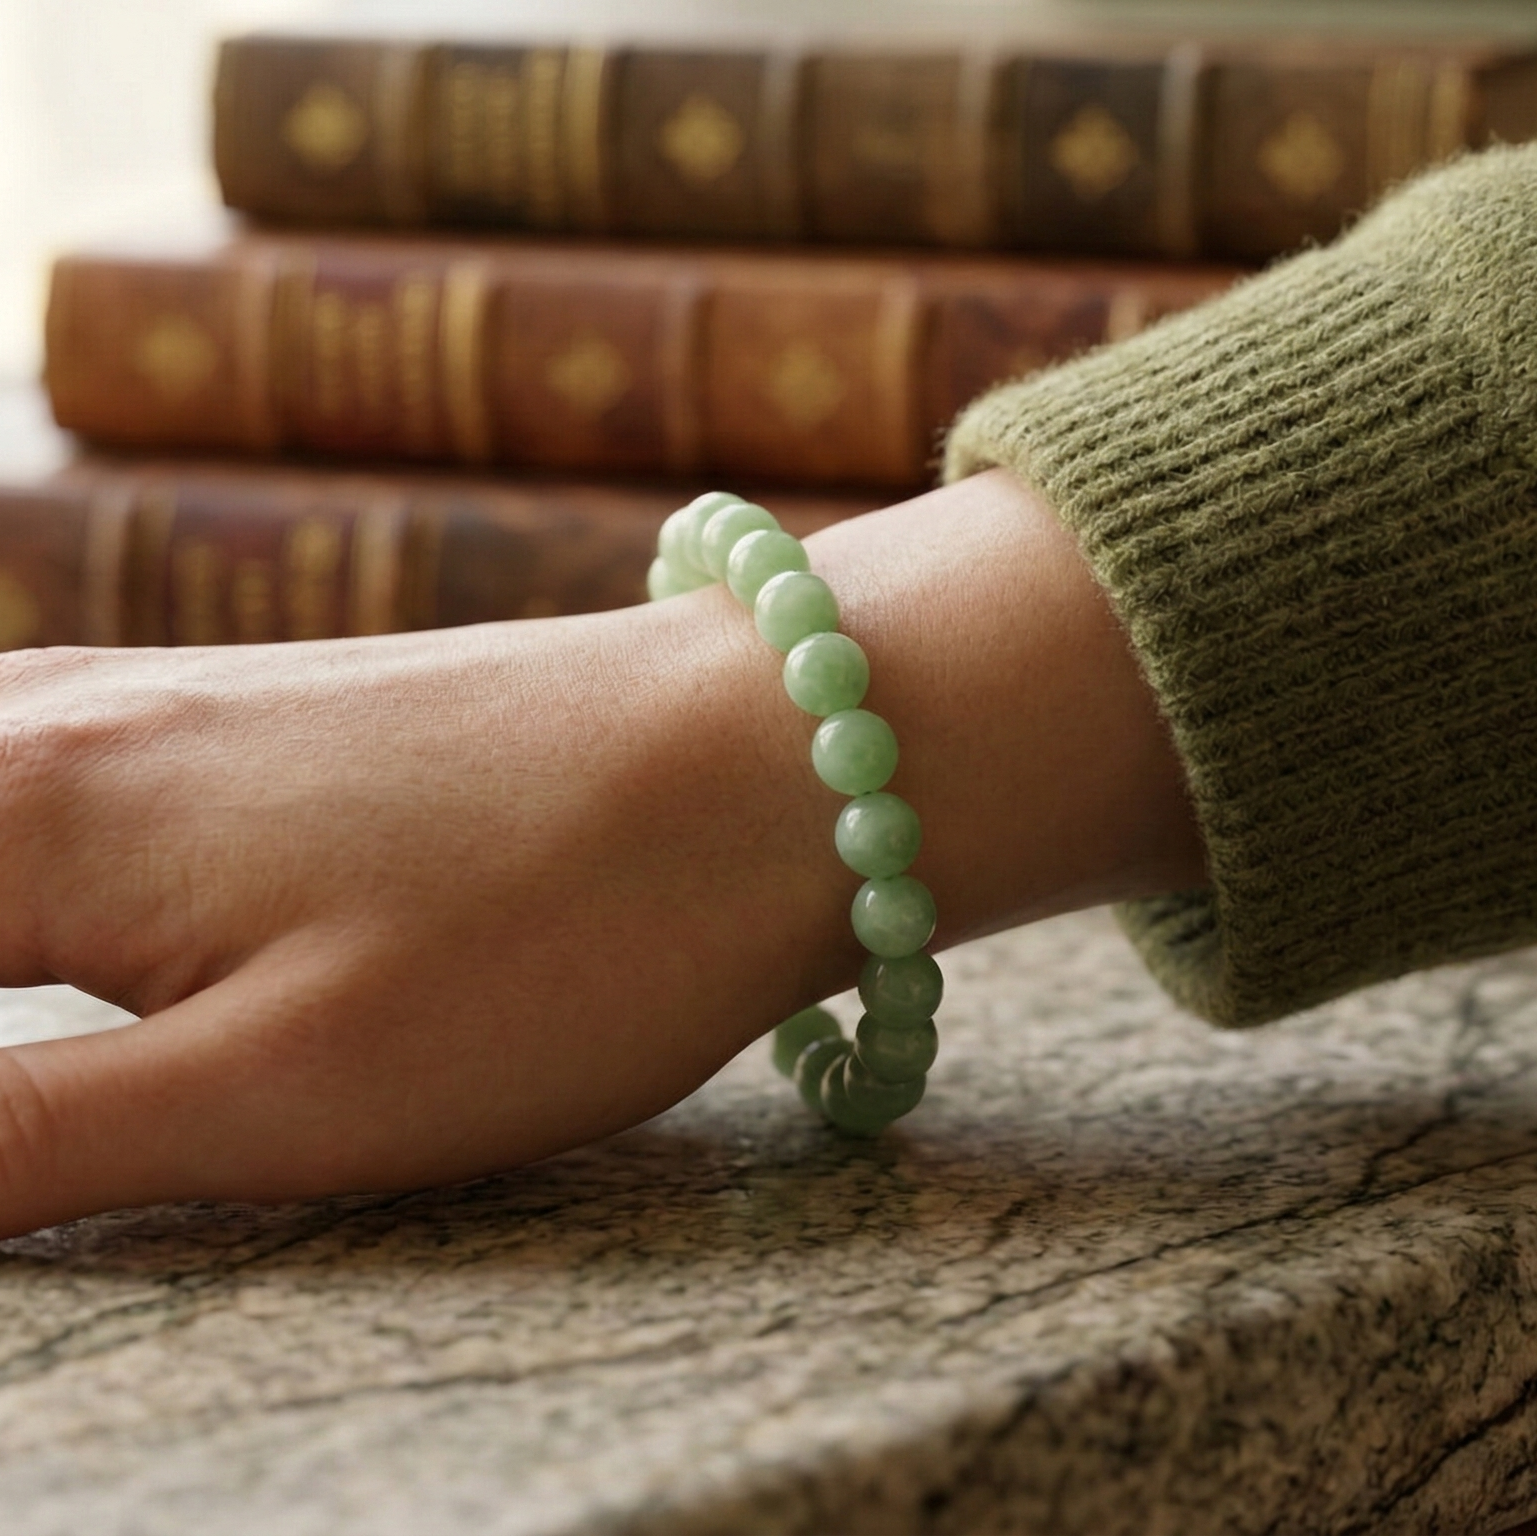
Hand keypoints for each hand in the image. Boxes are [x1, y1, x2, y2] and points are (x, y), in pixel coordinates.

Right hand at [0, 471, 1201, 1234]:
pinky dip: (38, 865)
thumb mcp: (269, 1094)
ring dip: (15, 940)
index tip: (54, 1143)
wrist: (762, 758)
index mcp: (29, 810)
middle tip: (60, 1125)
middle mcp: (64, 715)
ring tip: (64, 1060)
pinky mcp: (256, 710)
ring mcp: (168, 692)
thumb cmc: (552, 936)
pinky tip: (78, 921)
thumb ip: (13, 1137)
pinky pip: (59, 775)